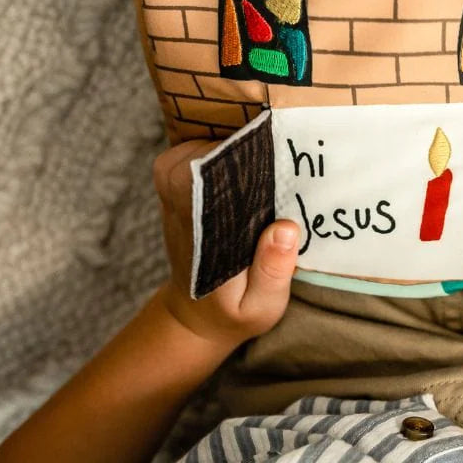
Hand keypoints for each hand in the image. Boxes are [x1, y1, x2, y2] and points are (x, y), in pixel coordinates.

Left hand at [152, 141, 299, 350]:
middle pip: (186, 162)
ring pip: (181, 158)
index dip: (226, 161)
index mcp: (205, 237)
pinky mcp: (179, 201)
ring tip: (257, 146)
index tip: (262, 153)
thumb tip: (286, 227)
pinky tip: (240, 155)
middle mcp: (184, 215)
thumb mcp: (261, 306)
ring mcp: (176, 206)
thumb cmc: (235, 312)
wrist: (198, 318)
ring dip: (215, 145)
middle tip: (267, 144)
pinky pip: (182, 161)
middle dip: (226, 147)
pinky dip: (206, 150)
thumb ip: (272, 271)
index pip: (199, 184)